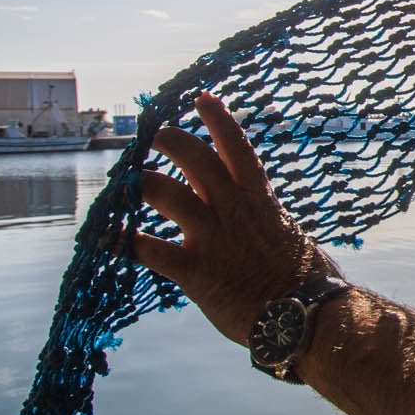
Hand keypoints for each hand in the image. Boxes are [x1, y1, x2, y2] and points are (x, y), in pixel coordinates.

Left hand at [133, 90, 330, 348]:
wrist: (304, 316)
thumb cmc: (307, 281)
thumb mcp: (291, 235)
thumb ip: (269, 219)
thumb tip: (268, 217)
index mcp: (258, 198)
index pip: (235, 146)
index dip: (217, 118)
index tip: (201, 98)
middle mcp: (230, 209)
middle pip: (192, 158)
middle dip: (168, 140)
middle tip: (154, 135)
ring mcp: (210, 236)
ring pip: (162, 192)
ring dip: (141, 183)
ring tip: (130, 183)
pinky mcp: (193, 270)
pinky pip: (148, 248)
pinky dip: (123, 241)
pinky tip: (106, 237)